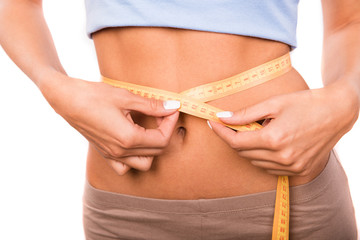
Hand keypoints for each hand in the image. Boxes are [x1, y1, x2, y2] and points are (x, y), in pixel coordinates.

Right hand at [42, 75, 179, 174]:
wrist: (67, 100)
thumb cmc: (94, 96)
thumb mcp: (127, 97)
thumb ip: (152, 106)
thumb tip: (173, 106)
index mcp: (129, 139)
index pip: (162, 139)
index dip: (171, 123)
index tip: (171, 109)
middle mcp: (121, 152)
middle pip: (157, 151)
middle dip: (165, 132)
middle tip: (163, 114)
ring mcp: (112, 155)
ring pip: (143, 163)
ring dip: (153, 149)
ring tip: (151, 129)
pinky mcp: (105, 153)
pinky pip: (125, 167)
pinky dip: (134, 159)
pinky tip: (134, 143)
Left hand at [208, 85, 357, 175]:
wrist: (337, 112)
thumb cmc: (306, 103)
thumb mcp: (273, 103)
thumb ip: (246, 113)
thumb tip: (222, 117)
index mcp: (274, 139)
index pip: (236, 142)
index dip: (222, 132)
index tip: (214, 123)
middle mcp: (282, 157)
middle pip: (244, 153)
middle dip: (234, 138)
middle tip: (234, 123)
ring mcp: (291, 166)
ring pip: (255, 161)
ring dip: (249, 147)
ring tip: (261, 130)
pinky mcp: (299, 170)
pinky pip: (269, 167)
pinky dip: (262, 156)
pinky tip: (269, 142)